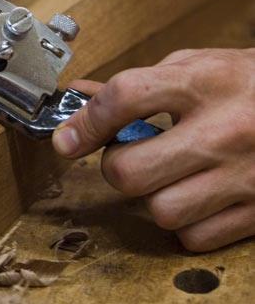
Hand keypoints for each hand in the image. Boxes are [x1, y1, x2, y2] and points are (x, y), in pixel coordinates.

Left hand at [52, 49, 254, 250]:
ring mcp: (243, 176)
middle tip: (128, 156)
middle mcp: (223, 129)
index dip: (85, 121)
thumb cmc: (252, 84)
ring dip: (152, 197)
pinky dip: (185, 223)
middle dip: (115, 167)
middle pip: (130, 170)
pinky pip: (193, 237)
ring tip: (170, 176)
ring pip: (160, 210)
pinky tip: (197, 197)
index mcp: (204, 82)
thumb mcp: (198, 66)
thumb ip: (140, 84)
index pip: (126, 97)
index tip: (67, 137)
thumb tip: (81, 95)